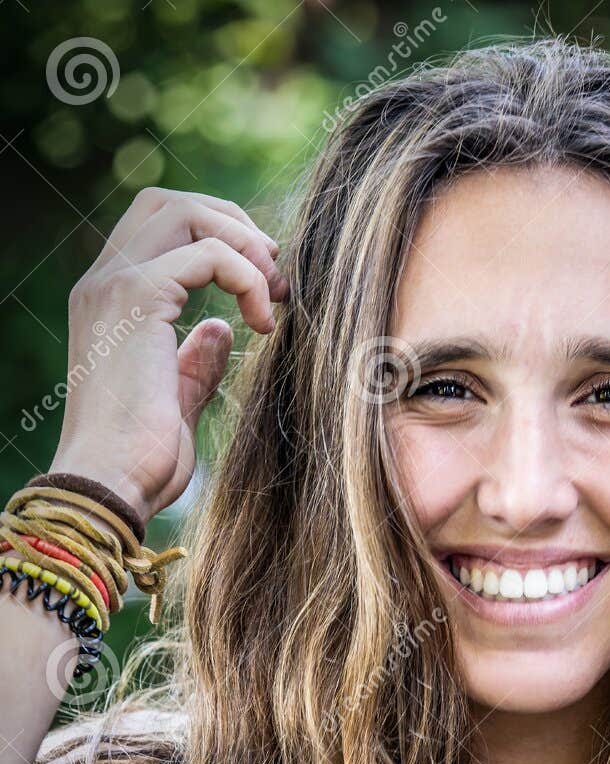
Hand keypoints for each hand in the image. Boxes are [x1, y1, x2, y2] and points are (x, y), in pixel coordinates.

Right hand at [48, 187, 287, 526]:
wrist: (113, 484)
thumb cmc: (141, 461)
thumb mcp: (178, 402)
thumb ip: (196, 360)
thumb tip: (223, 330)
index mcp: (109, 301)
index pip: (160, 228)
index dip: (219, 239)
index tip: (264, 287)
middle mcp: (103, 282)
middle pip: (171, 202)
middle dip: (233, 226)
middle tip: (275, 279)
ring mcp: (115, 284)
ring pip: (185, 211)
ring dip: (243, 245)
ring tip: (274, 298)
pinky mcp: (137, 297)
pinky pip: (208, 253)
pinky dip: (247, 278)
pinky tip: (263, 325)